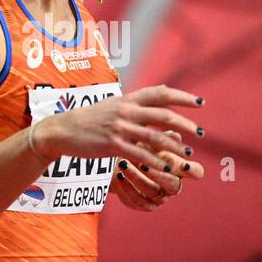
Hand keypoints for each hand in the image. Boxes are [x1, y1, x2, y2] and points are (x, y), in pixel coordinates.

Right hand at [35, 85, 202, 171]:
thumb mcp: (110, 105)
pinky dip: (155, 162)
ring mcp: (119, 128)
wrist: (61, 131)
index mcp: (127, 100)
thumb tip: (157, 97)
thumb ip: (133, 103)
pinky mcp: (112, 145)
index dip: (183, 97)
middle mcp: (126, 111)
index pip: (161, 93)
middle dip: (186, 125)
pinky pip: (139, 154)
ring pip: (155, 137)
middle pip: (164, 115)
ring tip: (187, 154)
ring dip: (175, 147)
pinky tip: (166, 168)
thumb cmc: (87, 120)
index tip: (200, 104)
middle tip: (200, 133)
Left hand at [113, 128, 205, 210]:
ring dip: (137, 178)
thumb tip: (175, 134)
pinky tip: (118, 177)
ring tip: (123, 165)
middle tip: (143, 164)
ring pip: (152, 192)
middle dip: (158, 175)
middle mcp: (172, 185)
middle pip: (174, 186)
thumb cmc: (140, 150)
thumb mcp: (149, 142)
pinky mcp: (143, 205)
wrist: (118, 164)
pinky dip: (127, 189)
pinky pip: (137, 201)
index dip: (193, 170)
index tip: (184, 164)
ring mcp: (159, 197)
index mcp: (180, 169)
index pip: (196, 172)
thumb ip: (162, 140)